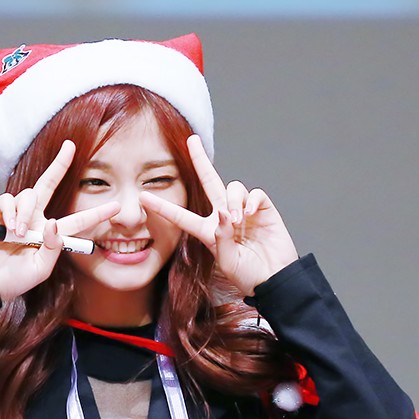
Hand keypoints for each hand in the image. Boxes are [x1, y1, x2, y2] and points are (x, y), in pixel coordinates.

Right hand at [0, 140, 119, 300]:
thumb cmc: (13, 280)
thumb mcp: (40, 269)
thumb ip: (53, 248)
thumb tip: (54, 223)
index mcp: (48, 234)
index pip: (76, 220)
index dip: (96, 214)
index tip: (116, 206)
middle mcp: (33, 219)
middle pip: (49, 185)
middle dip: (60, 164)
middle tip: (70, 147)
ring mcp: (15, 213)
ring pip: (29, 195)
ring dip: (25, 212)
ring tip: (18, 233)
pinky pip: (8, 200)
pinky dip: (10, 212)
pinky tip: (8, 228)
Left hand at [139, 135, 297, 295]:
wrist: (275, 278)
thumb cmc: (249, 275)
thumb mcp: (229, 263)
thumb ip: (223, 239)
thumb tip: (224, 213)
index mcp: (208, 231)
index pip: (181, 216)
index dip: (162, 207)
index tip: (142, 197)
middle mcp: (223, 216)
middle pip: (208, 181)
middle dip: (200, 159)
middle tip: (191, 140)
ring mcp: (242, 210)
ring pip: (231, 188)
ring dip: (233, 201)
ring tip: (239, 221)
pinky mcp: (261, 208)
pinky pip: (253, 193)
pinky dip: (251, 201)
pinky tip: (252, 215)